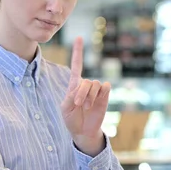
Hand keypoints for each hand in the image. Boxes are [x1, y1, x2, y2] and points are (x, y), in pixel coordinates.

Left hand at [61, 37, 110, 155]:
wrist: (83, 131)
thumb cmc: (72, 120)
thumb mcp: (65, 108)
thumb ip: (70, 97)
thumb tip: (81, 88)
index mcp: (74, 85)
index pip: (77, 65)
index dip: (78, 52)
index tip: (79, 38)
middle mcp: (86, 85)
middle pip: (86, 81)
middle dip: (82, 93)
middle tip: (78, 105)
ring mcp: (96, 91)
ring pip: (95, 84)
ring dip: (90, 96)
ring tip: (86, 107)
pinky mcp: (105, 96)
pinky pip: (106, 87)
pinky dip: (101, 93)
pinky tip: (97, 102)